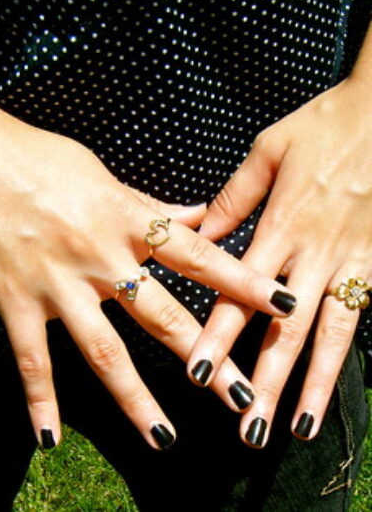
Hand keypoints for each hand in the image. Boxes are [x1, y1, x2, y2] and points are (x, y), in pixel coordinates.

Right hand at [0, 68, 292, 448]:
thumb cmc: (34, 157)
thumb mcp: (102, 175)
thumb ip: (150, 205)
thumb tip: (195, 215)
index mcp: (125, 218)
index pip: (199, 255)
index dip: (244, 282)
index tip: (283, 305)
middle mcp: (99, 257)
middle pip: (162, 316)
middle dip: (204, 357)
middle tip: (240, 394)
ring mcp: (57, 285)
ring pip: (104, 352)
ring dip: (136, 400)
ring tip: (165, 438)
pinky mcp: (14, 301)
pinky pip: (31, 360)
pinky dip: (40, 400)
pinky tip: (50, 437)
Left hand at [190, 75, 371, 446]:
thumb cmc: (323, 126)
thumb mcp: (268, 150)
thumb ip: (233, 197)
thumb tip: (199, 231)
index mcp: (279, 224)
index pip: (239, 292)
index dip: (218, 334)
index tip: (199, 373)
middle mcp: (312, 253)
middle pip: (282, 327)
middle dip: (263, 379)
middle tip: (246, 429)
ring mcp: (348, 261)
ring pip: (327, 333)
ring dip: (310, 383)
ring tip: (295, 427)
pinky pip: (358, 315)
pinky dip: (345, 354)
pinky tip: (332, 383)